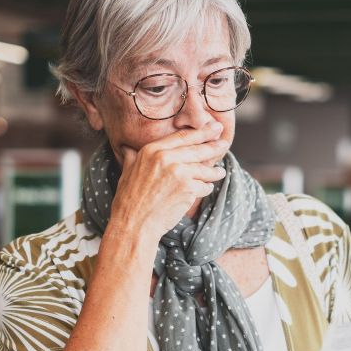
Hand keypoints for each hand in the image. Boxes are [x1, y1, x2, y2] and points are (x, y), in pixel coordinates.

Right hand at [111, 123, 228, 238]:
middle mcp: (166, 158)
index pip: (182, 137)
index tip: (213, 127)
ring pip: (204, 169)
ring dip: (214, 171)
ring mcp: (179, 173)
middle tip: (224, 142)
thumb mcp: (127, 172)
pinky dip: (206, 188)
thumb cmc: (129, 200)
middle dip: (214, 145)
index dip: (200, 131)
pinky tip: (207, 188)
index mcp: (152, 150)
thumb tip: (126, 147)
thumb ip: (132, 157)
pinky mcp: (188, 189)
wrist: (134, 223)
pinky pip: (204, 186)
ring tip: (220, 172)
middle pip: (197, 149)